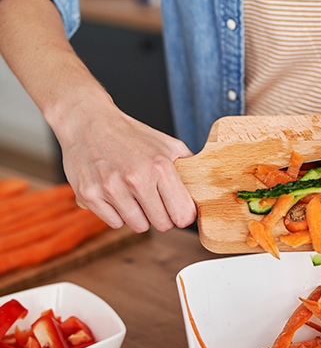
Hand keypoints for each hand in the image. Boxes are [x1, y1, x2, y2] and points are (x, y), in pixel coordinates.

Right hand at [57, 100, 196, 232]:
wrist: (88, 121)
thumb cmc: (131, 135)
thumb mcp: (167, 144)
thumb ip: (190, 166)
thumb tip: (206, 184)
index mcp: (160, 167)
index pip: (182, 215)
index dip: (182, 215)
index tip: (177, 210)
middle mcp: (136, 179)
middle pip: (162, 225)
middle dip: (162, 216)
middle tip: (155, 201)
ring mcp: (111, 188)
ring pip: (138, 226)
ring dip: (140, 216)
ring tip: (135, 197)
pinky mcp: (89, 195)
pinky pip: (114, 223)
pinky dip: (117, 214)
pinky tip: (117, 197)